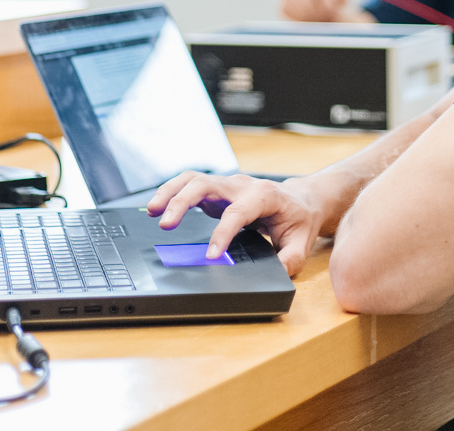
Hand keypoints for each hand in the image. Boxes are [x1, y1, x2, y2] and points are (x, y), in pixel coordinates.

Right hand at [146, 172, 326, 276]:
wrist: (302, 200)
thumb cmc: (299, 220)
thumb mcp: (300, 243)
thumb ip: (289, 260)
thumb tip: (276, 274)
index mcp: (264, 196)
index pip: (237, 213)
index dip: (222, 233)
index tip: (210, 255)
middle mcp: (242, 185)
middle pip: (206, 185)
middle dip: (183, 202)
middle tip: (165, 224)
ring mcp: (228, 185)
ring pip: (193, 179)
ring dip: (171, 192)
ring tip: (152, 211)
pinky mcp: (217, 191)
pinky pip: (191, 185)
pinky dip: (172, 192)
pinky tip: (158, 207)